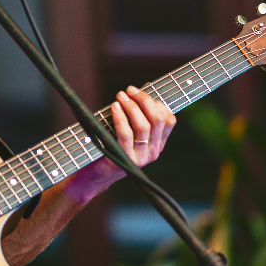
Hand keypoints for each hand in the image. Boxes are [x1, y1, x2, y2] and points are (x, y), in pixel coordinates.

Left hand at [65, 86, 176, 201]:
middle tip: (129, 90)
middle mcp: (153, 152)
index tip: (140, 92)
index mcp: (158, 145)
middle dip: (144, 99)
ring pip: (143, 125)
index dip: (157, 102)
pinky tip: (114, 107)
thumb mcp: (129, 134)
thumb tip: (137, 92)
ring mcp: (140, 157)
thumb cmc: (111, 146)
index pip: (169, 120)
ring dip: (131, 106)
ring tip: (120, 96)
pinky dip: (120, 117)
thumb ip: (136, 117)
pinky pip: (126, 133)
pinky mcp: (125, 158)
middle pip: (157, 119)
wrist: (96, 176)